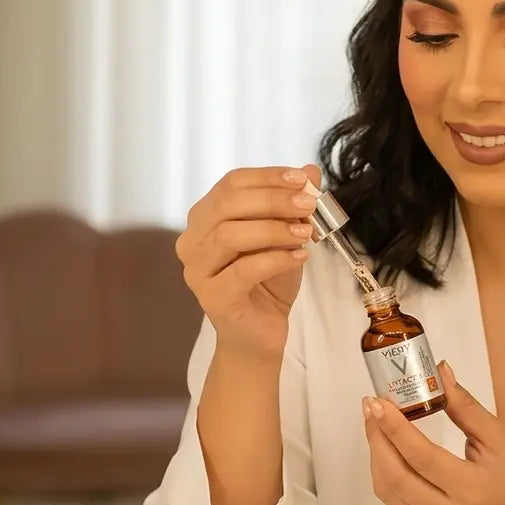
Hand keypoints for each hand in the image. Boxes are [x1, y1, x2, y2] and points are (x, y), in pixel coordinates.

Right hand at [176, 165, 320, 358]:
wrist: (260, 334)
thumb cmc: (269, 283)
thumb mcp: (287, 237)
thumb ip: (295, 205)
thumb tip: (311, 170)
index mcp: (206, 218)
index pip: (232, 183)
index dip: (269, 177)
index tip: (303, 180)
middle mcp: (193, 240)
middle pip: (228, 205)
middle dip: (273, 200)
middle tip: (308, 205)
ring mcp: (197, 270)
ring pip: (230, 235)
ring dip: (274, 229)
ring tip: (306, 233)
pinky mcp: (212, 297)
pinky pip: (243, 271)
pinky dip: (275, 259)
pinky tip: (300, 257)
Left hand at [362, 361, 504, 504]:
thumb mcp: (500, 438)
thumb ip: (465, 407)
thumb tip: (439, 371)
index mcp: (470, 488)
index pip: (421, 456)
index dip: (394, 427)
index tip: (377, 401)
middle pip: (395, 476)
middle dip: (376, 439)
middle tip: (371, 406)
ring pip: (387, 491)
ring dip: (376, 455)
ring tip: (375, 423)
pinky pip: (394, 500)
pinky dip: (383, 471)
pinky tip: (386, 448)